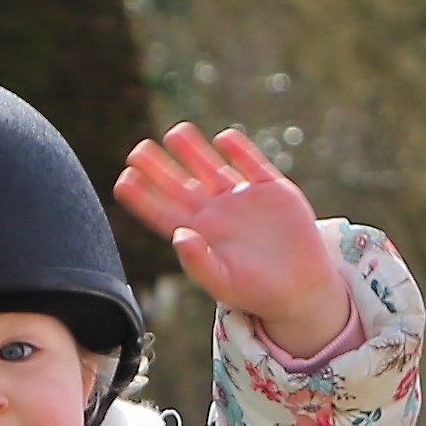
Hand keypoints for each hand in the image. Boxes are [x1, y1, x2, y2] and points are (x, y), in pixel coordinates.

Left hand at [113, 124, 349, 357]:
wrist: (301, 288)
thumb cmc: (256, 292)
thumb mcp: (223, 283)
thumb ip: (198, 262)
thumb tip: (179, 235)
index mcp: (199, 234)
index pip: (163, 210)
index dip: (143, 196)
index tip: (124, 180)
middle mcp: (216, 212)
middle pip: (180, 184)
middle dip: (159, 167)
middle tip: (137, 150)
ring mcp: (242, 198)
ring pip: (211, 167)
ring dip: (193, 150)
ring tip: (176, 133)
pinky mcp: (272, 190)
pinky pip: (252, 163)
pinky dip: (239, 150)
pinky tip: (224, 139)